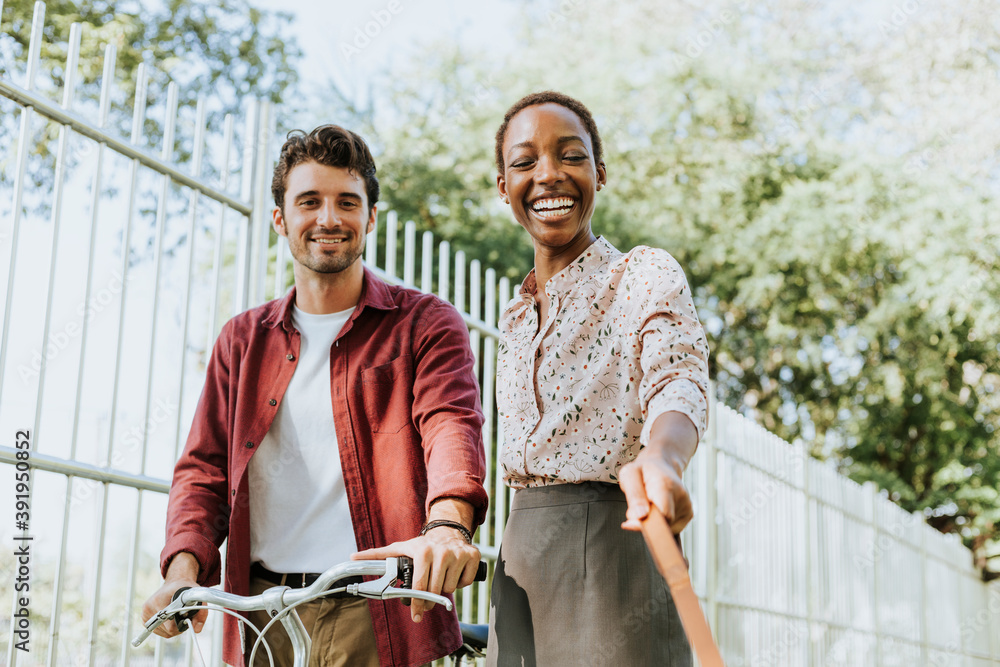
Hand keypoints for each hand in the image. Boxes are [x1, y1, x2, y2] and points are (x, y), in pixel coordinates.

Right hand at [141, 553, 207, 637]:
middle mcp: (148, 608)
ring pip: (164, 633)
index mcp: (158, 601)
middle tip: (184, 614)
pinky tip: (171, 618)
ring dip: (174, 628)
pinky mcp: (144, 619)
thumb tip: (196, 630)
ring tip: (178, 615)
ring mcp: (144, 614)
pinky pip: (159, 632)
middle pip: (168, 631)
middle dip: (179, 626)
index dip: (182, 624)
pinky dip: (168, 629)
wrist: (174, 582)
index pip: (170, 625)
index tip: (187, 616)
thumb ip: (201, 612)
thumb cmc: (185, 588)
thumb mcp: (196, 595)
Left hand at [352, 528, 480, 622]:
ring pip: (450, 588)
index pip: (420, 585)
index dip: (418, 603)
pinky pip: (465, 582)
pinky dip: (460, 582)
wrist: (447, 531)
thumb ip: (377, 555)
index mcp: (423, 551)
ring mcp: (458, 554)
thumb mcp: (400, 548)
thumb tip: (353, 558)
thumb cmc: (421, 545)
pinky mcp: (473, 556)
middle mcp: (442, 552)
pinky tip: (454, 572)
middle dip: (430, 599)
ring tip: (440, 577)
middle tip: (428, 600)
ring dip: (445, 588)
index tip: (416, 614)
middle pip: (435, 590)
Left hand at [618, 448, 692, 533]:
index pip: (663, 515)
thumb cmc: (642, 471)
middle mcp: (681, 496)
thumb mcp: (629, 475)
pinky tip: (657, 510)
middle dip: (647, 524)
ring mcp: (687, 506)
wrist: (661, 466)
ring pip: (666, 529)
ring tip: (648, 506)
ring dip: (653, 523)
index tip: (629, 523)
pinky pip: (671, 528)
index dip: (646, 524)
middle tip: (636, 511)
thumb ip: (634, 496)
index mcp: (666, 485)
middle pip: (664, 525)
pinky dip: (661, 524)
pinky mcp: (688, 515)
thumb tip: (640, 516)